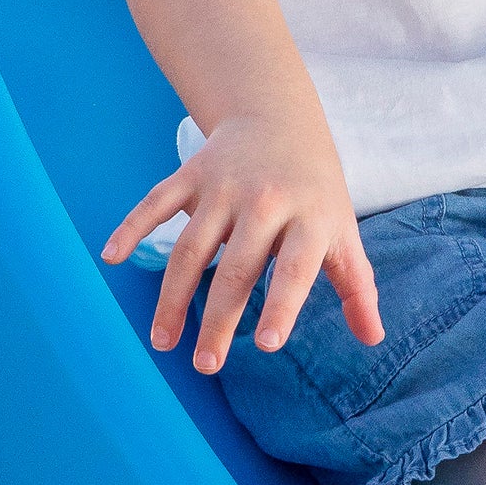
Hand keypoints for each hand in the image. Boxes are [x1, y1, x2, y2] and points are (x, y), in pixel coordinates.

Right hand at [101, 113, 382, 374]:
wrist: (279, 119)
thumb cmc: (315, 190)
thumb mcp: (342, 231)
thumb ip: (357, 286)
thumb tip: (373, 338)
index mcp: (309, 218)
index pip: (296, 268)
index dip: (283, 305)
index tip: (267, 345)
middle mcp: (265, 202)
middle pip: (237, 268)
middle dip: (218, 320)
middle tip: (206, 365)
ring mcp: (224, 187)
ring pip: (191, 247)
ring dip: (173, 298)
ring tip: (164, 341)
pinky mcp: (191, 175)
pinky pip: (156, 203)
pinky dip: (131, 227)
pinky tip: (112, 258)